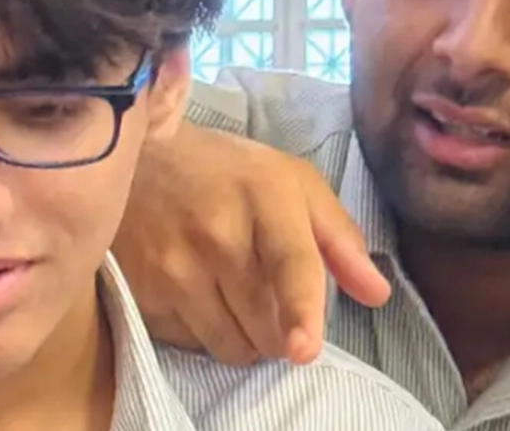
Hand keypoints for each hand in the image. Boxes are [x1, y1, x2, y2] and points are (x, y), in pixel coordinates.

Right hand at [115, 123, 391, 364]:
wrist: (131, 159)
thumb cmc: (226, 173)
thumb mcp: (292, 184)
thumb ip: (339, 239)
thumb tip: (378, 294)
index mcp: (264, 196)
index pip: (288, 262)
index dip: (300, 309)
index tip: (304, 349)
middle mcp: (215, 233)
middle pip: (266, 321)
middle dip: (285, 330)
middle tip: (276, 300)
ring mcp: (173, 267)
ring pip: (232, 344)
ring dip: (250, 339)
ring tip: (241, 300)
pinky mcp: (144, 294)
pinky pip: (194, 344)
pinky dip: (209, 335)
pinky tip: (204, 299)